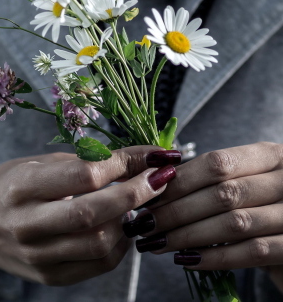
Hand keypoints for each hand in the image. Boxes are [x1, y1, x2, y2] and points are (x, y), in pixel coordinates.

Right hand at [0, 147, 175, 285]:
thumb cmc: (13, 185)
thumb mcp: (41, 162)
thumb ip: (87, 162)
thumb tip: (140, 159)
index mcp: (23, 187)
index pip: (84, 175)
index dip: (125, 164)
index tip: (154, 155)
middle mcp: (28, 225)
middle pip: (95, 213)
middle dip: (138, 193)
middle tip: (161, 178)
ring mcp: (38, 256)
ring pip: (101, 243)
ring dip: (131, 220)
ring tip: (139, 201)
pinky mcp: (50, 276)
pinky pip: (98, 265)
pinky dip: (121, 245)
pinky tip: (124, 226)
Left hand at [123, 142, 282, 280]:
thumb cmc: (267, 198)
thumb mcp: (251, 175)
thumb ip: (219, 175)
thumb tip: (162, 178)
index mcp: (270, 155)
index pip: (218, 162)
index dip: (181, 179)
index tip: (149, 194)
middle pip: (222, 193)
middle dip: (177, 210)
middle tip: (145, 223)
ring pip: (233, 224)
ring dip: (188, 235)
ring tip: (157, 243)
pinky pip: (251, 254)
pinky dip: (215, 257)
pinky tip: (187, 260)